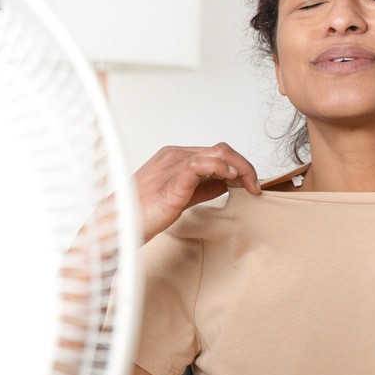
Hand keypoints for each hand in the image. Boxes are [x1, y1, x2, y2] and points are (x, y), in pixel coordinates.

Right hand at [135, 143, 260, 242]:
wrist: (119, 225)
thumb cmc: (144, 213)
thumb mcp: (182, 196)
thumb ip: (203, 187)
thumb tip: (226, 184)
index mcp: (176, 156)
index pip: (216, 152)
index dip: (239, 166)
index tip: (251, 185)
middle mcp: (175, 155)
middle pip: (221, 149)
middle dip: (245, 166)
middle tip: (255, 187)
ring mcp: (173, 165)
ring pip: (216, 153)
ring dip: (240, 167)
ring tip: (249, 185)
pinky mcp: (172, 181)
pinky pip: (199, 164)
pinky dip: (220, 168)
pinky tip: (230, 179)